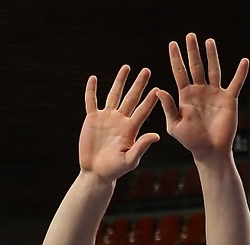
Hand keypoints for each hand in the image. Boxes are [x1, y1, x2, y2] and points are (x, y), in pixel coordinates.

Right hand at [79, 66, 159, 181]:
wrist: (96, 172)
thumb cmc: (115, 169)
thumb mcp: (130, 160)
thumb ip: (141, 146)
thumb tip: (157, 136)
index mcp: (131, 129)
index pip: (143, 111)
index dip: (150, 100)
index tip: (158, 89)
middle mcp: (120, 120)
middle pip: (131, 98)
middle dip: (139, 84)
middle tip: (146, 70)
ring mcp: (106, 118)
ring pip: (114, 94)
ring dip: (120, 81)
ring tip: (126, 67)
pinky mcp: (92, 119)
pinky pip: (91, 101)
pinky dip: (91, 90)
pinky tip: (93, 78)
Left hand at [157, 34, 248, 161]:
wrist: (210, 151)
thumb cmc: (191, 141)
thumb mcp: (175, 125)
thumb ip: (168, 108)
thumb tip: (158, 90)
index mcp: (185, 96)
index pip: (179, 72)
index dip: (176, 58)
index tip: (172, 44)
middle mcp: (200, 91)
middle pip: (196, 66)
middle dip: (192, 51)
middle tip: (190, 35)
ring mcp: (215, 94)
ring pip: (213, 69)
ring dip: (212, 55)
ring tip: (209, 41)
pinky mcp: (229, 99)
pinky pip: (235, 83)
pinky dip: (240, 72)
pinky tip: (244, 61)